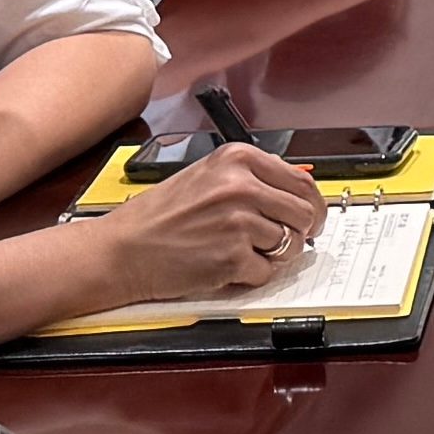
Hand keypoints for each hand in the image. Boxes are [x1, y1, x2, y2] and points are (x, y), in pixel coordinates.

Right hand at [93, 142, 332, 306]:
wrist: (121, 249)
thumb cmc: (158, 217)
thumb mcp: (207, 177)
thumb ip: (252, 179)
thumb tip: (296, 191)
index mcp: (238, 159)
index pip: (302, 181)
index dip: (312, 205)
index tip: (312, 218)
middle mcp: (242, 186)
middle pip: (305, 214)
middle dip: (300, 233)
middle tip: (285, 242)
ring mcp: (238, 223)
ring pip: (290, 246)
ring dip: (272, 255)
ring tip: (240, 251)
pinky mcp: (232, 258)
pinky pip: (266, 272)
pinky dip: (250, 275)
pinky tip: (225, 265)